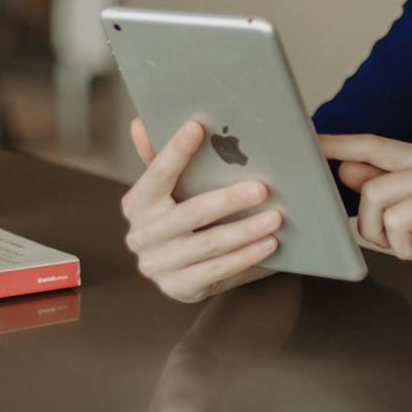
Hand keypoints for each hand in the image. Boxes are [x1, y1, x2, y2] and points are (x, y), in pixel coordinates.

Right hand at [123, 118, 280, 302]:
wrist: (180, 267)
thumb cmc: (180, 213)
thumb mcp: (170, 188)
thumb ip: (160, 157)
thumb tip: (140, 123)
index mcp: (136, 203)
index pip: (157, 174)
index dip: (176, 151)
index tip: (198, 127)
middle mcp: (141, 236)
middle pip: (190, 214)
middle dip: (228, 200)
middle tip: (262, 188)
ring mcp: (157, 265)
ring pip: (209, 244)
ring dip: (246, 231)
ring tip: (275, 218)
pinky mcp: (178, 288)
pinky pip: (218, 271)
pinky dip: (246, 257)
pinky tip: (268, 244)